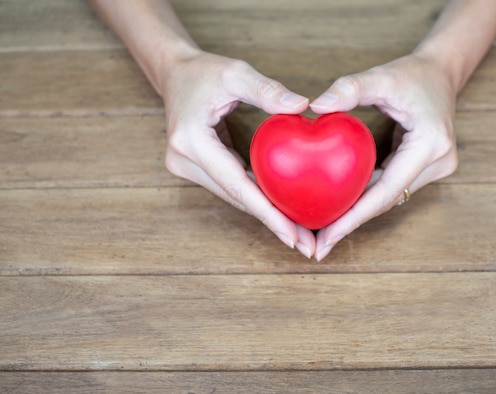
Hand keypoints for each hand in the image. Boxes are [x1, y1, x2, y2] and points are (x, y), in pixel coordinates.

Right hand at [161, 50, 316, 257]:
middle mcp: (184, 161)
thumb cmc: (204, 71)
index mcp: (191, 142)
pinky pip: (233, 187)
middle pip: (236, 200)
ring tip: (301, 236)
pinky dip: (257, 199)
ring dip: (267, 216)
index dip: (266, 213)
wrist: (174, 73)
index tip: (293, 235)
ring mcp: (188, 168)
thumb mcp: (236, 73)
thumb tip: (303, 107)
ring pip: (234, 198)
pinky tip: (282, 211)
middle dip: (272, 223)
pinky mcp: (197, 168)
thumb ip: (268, 90)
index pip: (236, 185)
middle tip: (307, 245)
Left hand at [310, 51, 459, 260]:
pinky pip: (391, 187)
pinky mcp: (426, 169)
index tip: (328, 235)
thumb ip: (350, 88)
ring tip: (324, 234)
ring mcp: (436, 168)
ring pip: (390, 198)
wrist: (441, 72)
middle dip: (352, 223)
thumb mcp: (382, 76)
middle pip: (388, 200)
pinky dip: (366, 197)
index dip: (356, 216)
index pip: (388, 188)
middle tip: (318, 247)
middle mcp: (438, 163)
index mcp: (431, 144)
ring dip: (358, 214)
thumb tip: (315, 107)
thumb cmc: (412, 74)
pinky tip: (341, 208)